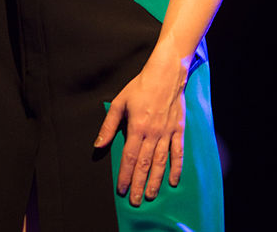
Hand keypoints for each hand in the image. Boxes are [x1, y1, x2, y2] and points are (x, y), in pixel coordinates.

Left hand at [93, 57, 186, 206]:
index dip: (125, 175)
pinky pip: (177, 153)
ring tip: (151, 196)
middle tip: (135, 201)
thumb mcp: (120, 103)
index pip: (130, 158)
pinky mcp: (178, 130)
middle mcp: (153, 134)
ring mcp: (167, 133)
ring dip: (155, 181)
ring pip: (160, 162)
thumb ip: (109, 126)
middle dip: (139, 184)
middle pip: (145, 165)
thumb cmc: (140, 86)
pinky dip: (176, 168)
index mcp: (137, 127)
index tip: (121, 189)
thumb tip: (99, 144)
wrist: (166, 74)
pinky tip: (173, 180)